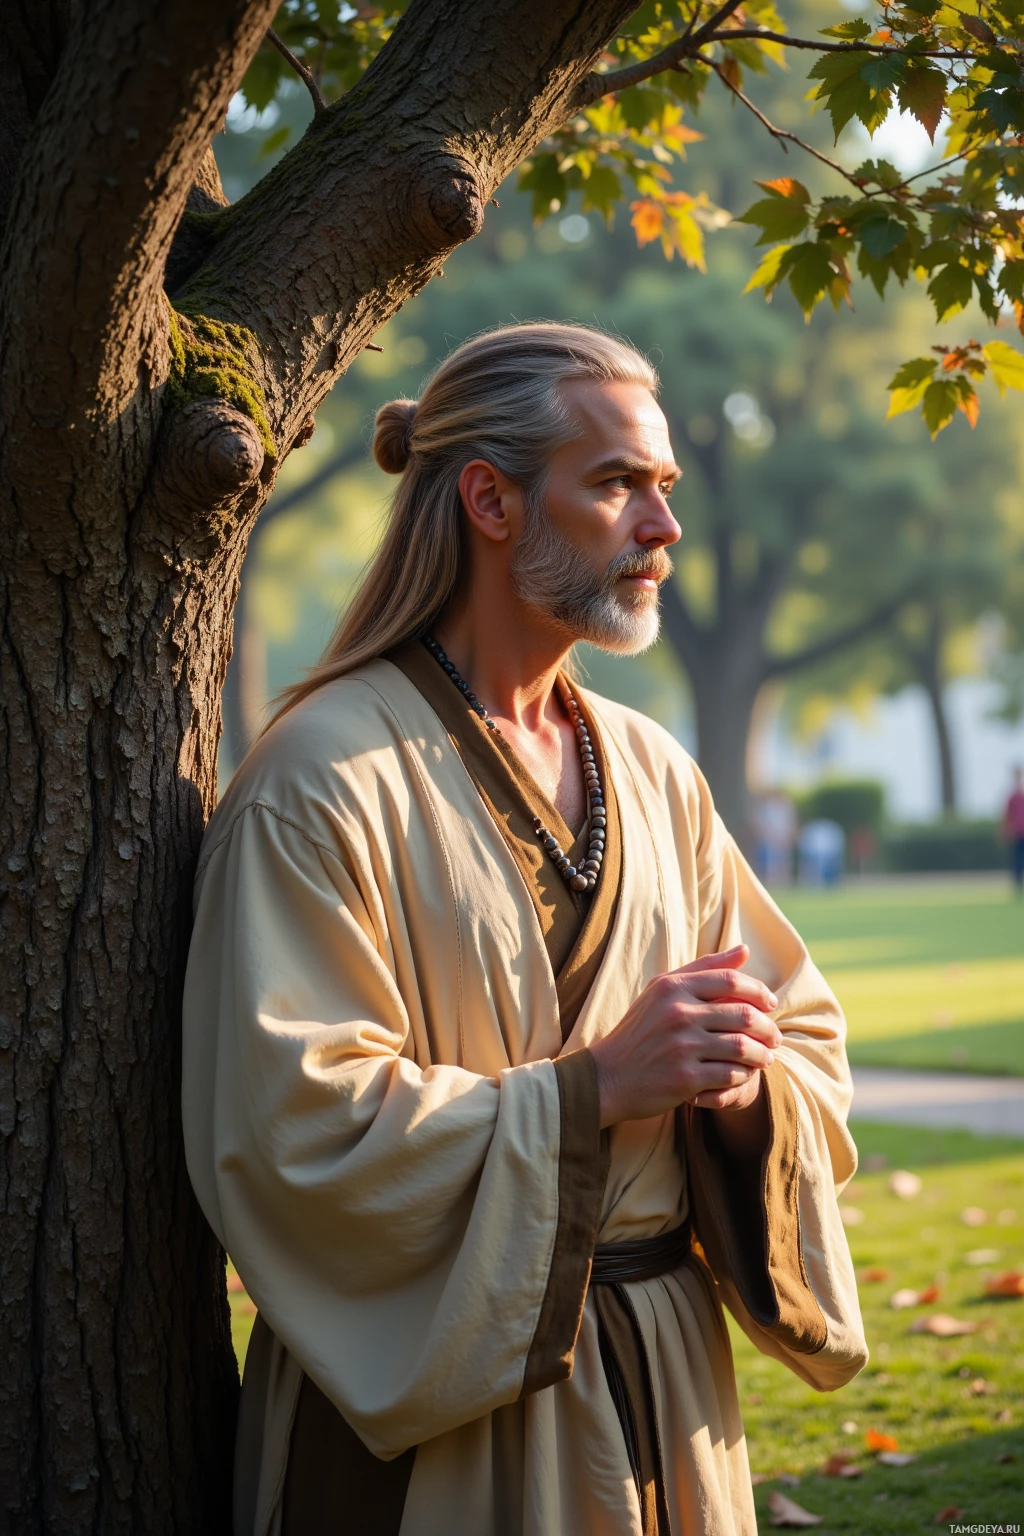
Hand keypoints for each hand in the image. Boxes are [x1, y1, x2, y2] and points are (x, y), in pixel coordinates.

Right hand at [589, 944, 780, 1128]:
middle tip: (775, 1036)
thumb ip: (705, 968)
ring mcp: (682, 1046)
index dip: (760, 992)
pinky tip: (745, 1074)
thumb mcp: (663, 990)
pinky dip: (745, 1075)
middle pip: (744, 1014)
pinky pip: (731, 1074)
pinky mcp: (685, 1078)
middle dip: (768, 1028)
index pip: (732, 981)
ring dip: (763, 1054)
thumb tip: (744, 949)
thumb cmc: (640, 1030)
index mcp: (673, 987)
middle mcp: (678, 1013)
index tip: (771, 1004)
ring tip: (767, 1057)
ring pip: (743, 1047)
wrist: (607, 1076)